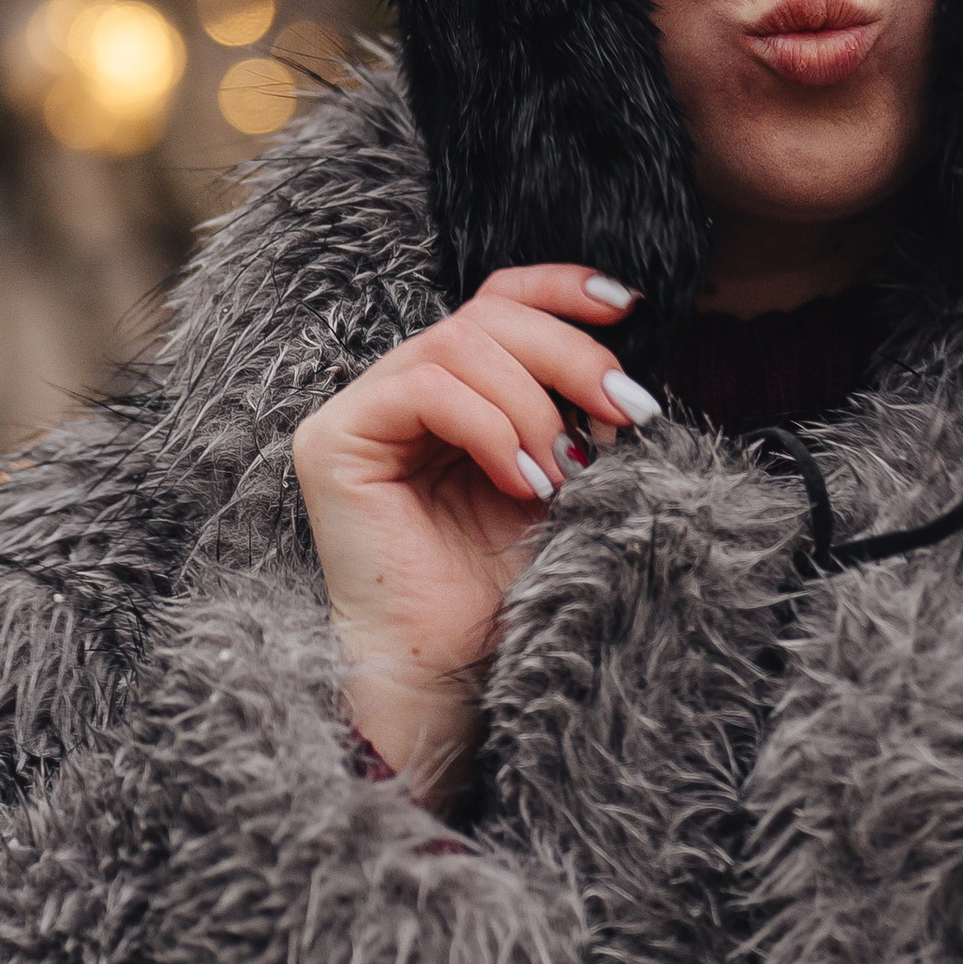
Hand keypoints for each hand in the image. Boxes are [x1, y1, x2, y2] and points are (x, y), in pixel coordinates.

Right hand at [291, 266, 656, 795]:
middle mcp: (400, 388)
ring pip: (458, 343)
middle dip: (569, 354)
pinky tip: (523, 478)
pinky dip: (489, 425)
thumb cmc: (501, 588)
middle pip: (486, 315)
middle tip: (626, 411)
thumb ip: (578, 414)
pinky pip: (422, 388)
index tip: (629, 308)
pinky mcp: (333, 440)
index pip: (498, 301)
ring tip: (565, 472)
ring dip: (532, 403)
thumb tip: (625, 375)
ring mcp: (361, 410)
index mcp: (455, 390)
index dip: (561, 288)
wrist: (451, 675)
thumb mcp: (561, 479)